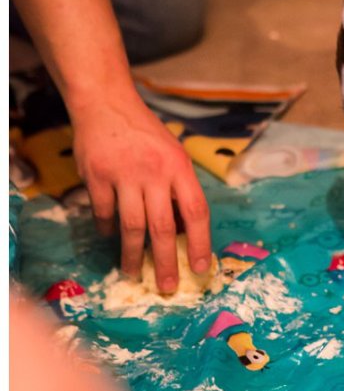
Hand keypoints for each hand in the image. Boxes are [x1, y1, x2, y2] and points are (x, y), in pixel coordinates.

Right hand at [70, 88, 211, 292]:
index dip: (200, 243)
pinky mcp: (97, 176)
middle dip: (165, 262)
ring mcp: (124, 174)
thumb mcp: (173, 154)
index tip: (200, 269)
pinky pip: (104, 214)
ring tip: (134, 272)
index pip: (196, 211)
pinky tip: (110, 236)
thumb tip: (182, 231)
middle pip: (163, 227)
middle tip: (167, 286)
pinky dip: (107, 229)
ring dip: (132, 255)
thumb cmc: (145, 134)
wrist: (107, 103)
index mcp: (180, 167)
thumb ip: (178, 188)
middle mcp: (155, 172)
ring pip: (131, 227)